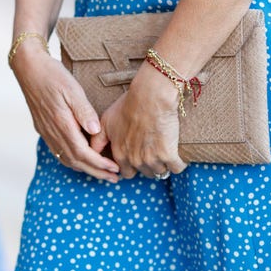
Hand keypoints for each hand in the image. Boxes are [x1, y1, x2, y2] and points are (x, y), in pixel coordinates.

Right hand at [13, 45, 119, 182]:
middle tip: (114, 179)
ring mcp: (46, 132)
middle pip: (76, 161)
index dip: (99, 164)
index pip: (82, 153)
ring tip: (102, 173)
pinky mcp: (43, 129)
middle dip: (96, 172)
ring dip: (85, 169)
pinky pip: (59, 152)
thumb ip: (84, 111)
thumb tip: (96, 131)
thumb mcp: (72, 89)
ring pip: (66, 159)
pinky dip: (73, 161)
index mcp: (61, 123)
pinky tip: (83, 160)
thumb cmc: (53, 75)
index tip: (115, 168)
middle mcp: (52, 132)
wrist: (29, 68)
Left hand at [93, 65, 186, 179]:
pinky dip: (179, 163)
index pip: (127, 173)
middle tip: (154, 153)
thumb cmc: (128, 104)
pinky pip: (177, 168)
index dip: (133, 167)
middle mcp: (135, 160)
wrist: (150, 96)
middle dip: (148, 166)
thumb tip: (91, 151)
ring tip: (166, 151)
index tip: (140, 158)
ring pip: (160, 172)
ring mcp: (152, 159)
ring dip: (163, 164)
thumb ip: (98, 140)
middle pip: (145, 174)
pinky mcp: (168, 154)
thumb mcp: (106, 121)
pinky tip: (178, 156)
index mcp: (120, 154)